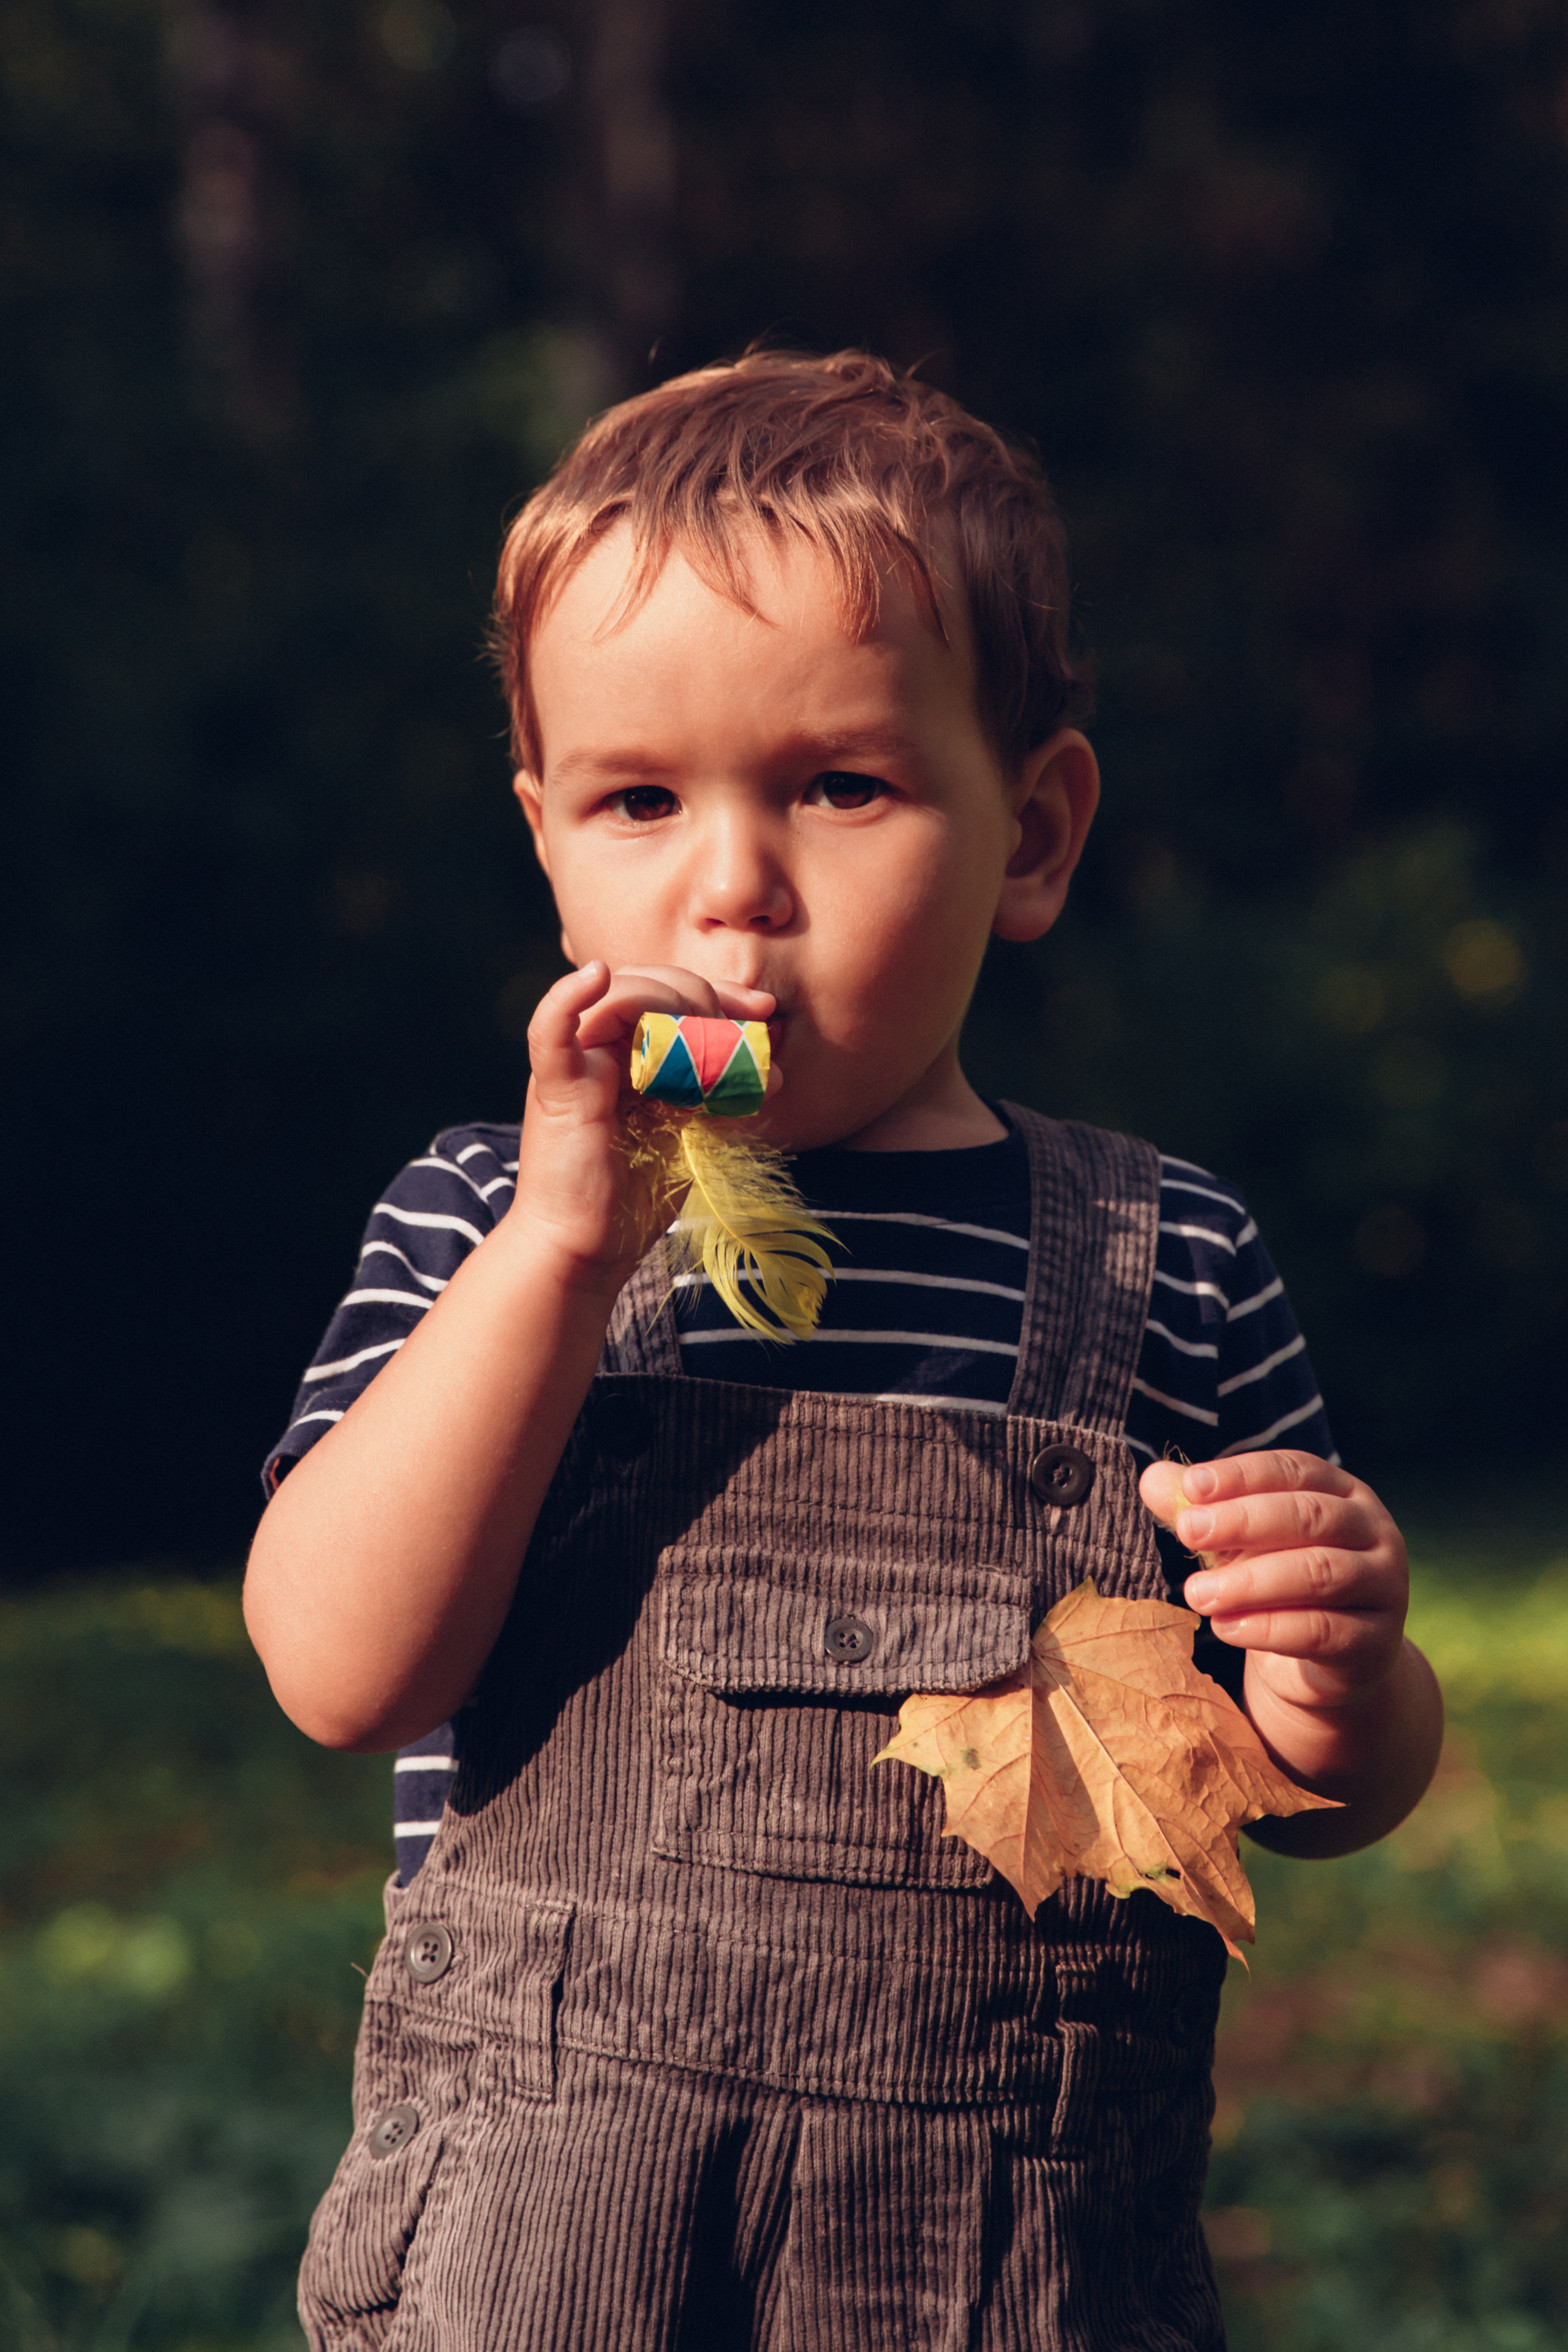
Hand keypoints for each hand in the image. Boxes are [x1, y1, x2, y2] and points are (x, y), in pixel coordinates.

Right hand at [511, 961, 775, 1285]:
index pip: (675, 995)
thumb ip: (723, 1098)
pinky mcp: (555, 1085)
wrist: (588, 1250)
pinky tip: (595, 977)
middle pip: (652, 985)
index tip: (764, 1007)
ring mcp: (576, 1062)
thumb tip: (773, 1071)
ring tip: (709, 1044)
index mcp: (631, 1054)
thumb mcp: (696, 1135)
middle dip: (707, 1001)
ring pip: (621, 997)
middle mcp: (600, 1048)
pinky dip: (568, 997)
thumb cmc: (635, 1198)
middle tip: (741, 1038)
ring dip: (676, 1007)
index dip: (721, 993)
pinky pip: (551, 1027)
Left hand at [1139, 1451, 1410, 1717]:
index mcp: (1343, 1492)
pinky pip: (1322, 1631)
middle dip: (1243, 1522)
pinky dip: (1268, 1628)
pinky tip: (1224, 1627)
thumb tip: (1152, 1478)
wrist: (1327, 1662)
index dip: (1243, 1475)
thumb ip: (1203, 1510)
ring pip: (1318, 1574)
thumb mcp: (1239, 1542)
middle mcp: (1374, 1532)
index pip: (1294, 1470)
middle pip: (1310, 1516)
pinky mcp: (1375, 1643)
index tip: (1192, 1485)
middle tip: (1187, 1532)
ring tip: (1196, 1594)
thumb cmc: (1278, 1582)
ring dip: (1250, 1582)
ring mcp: (1383, 1587)